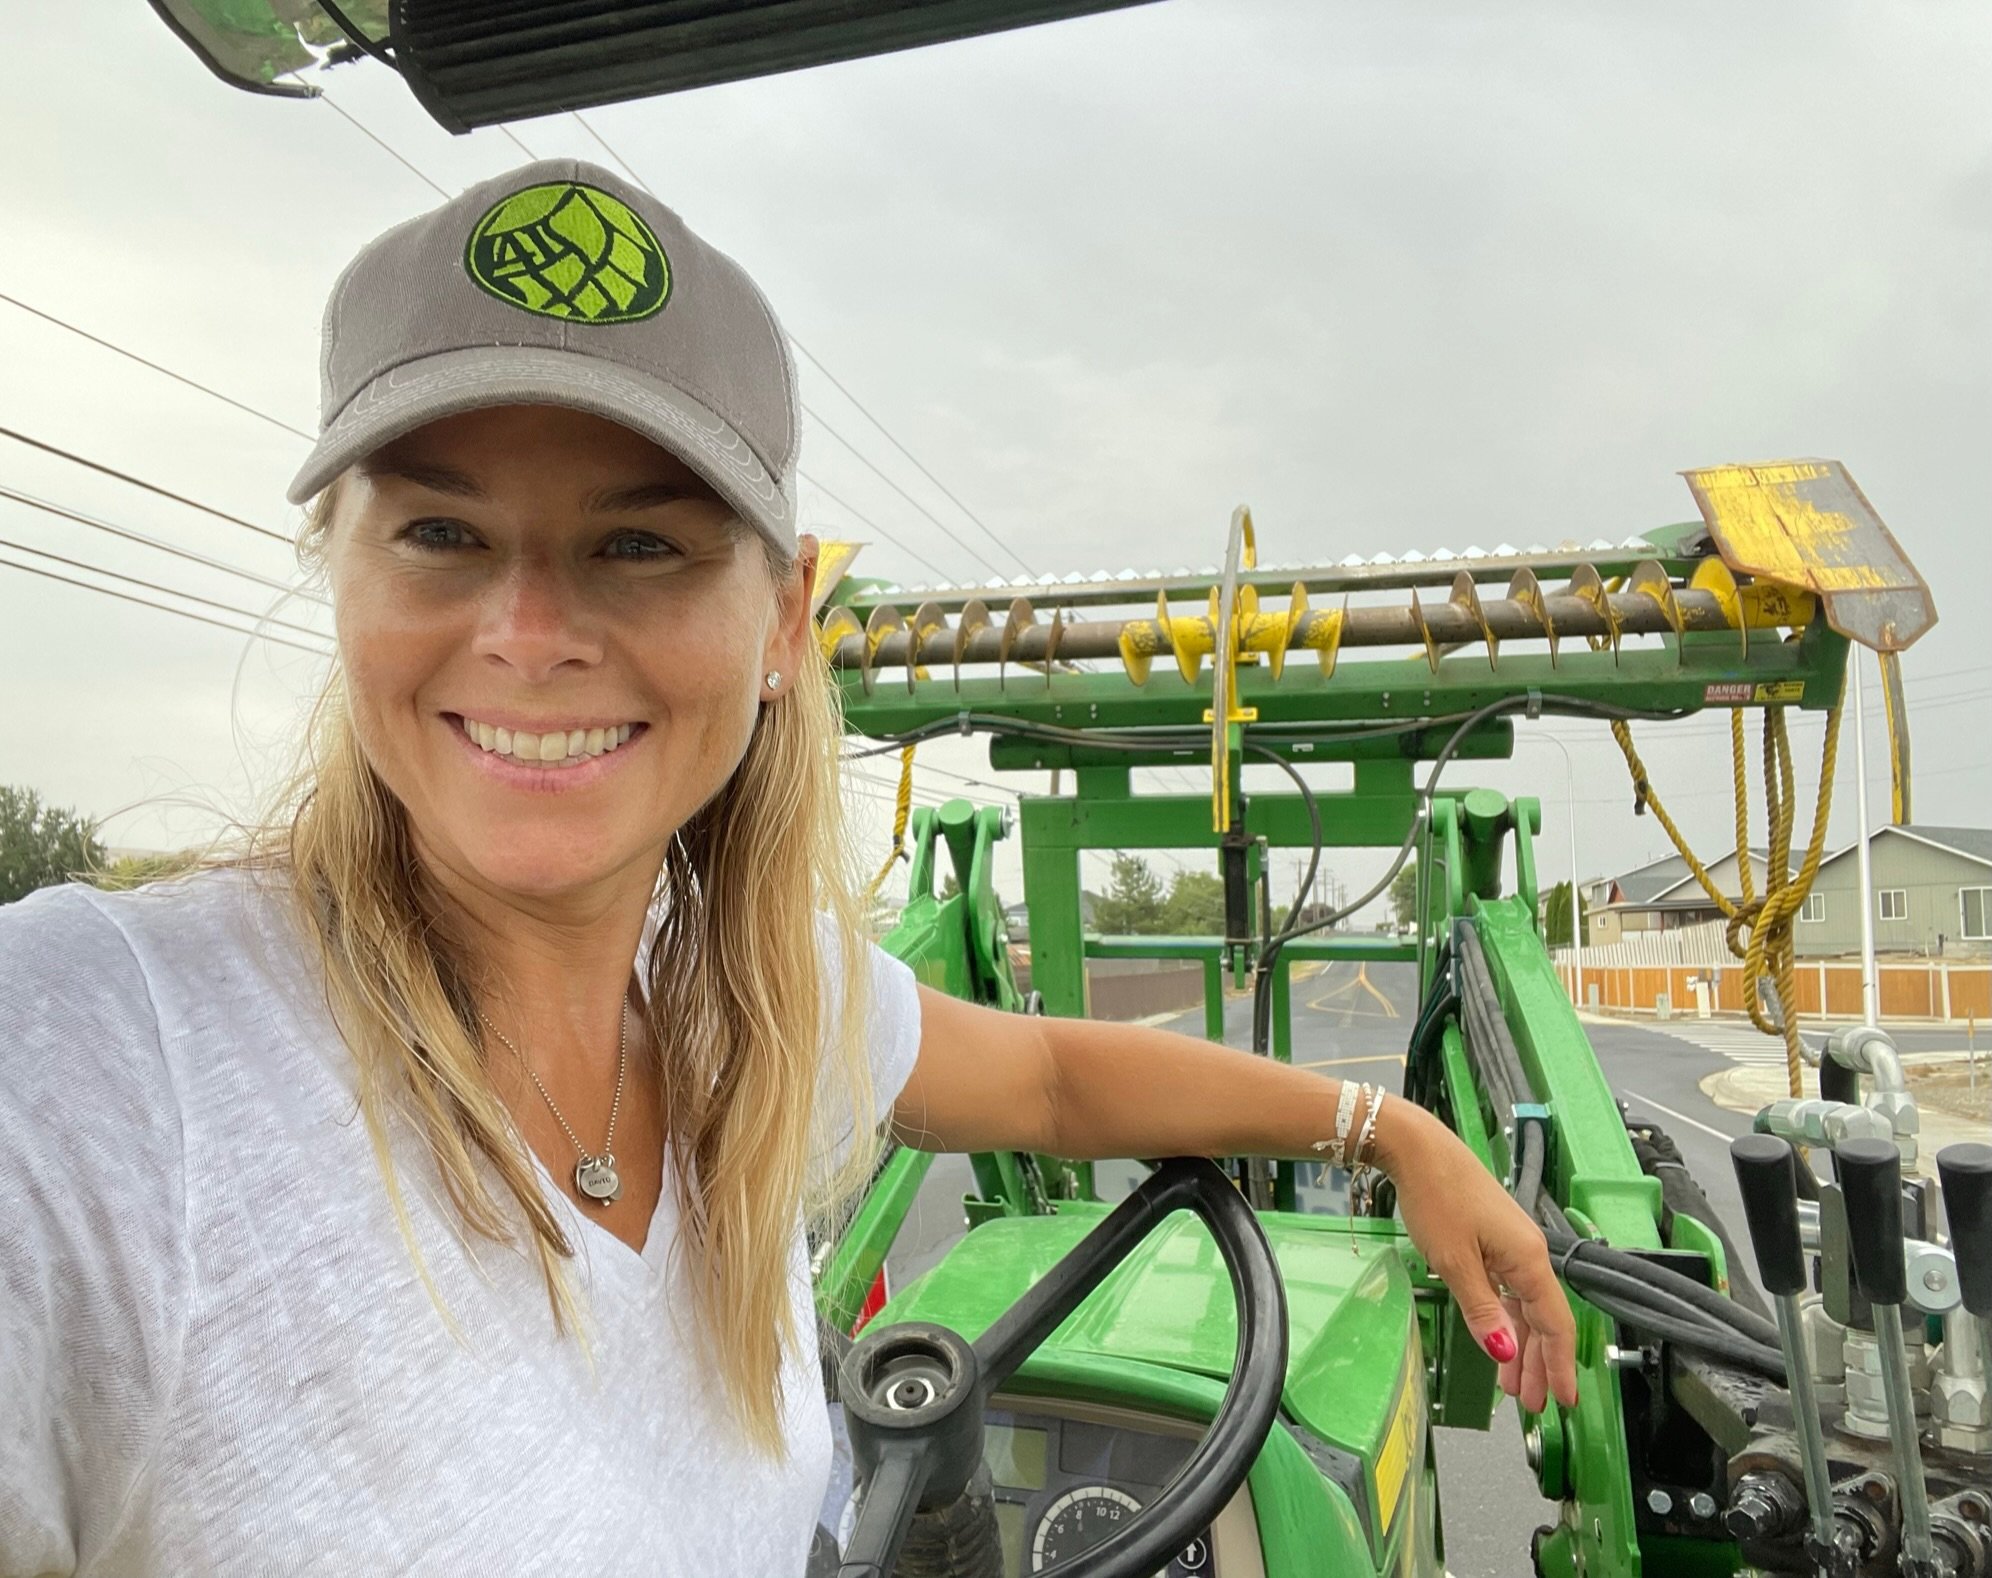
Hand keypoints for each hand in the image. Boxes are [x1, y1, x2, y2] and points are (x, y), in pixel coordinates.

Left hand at [1379, 1103, 1578, 1411]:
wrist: (1417, 1148)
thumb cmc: (1436, 1199)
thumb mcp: (1454, 1262)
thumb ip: (1482, 1309)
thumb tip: (1505, 1353)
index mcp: (1528, 1259)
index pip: (1555, 1323)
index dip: (1558, 1365)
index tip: (1563, 1401)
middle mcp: (1528, 1253)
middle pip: (1543, 1319)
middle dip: (1538, 1364)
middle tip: (1531, 1404)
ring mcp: (1511, 1244)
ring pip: (1525, 1306)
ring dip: (1520, 1345)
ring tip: (1511, 1385)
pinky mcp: (1493, 1237)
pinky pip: (1509, 1289)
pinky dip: (1505, 1318)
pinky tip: (1498, 1337)